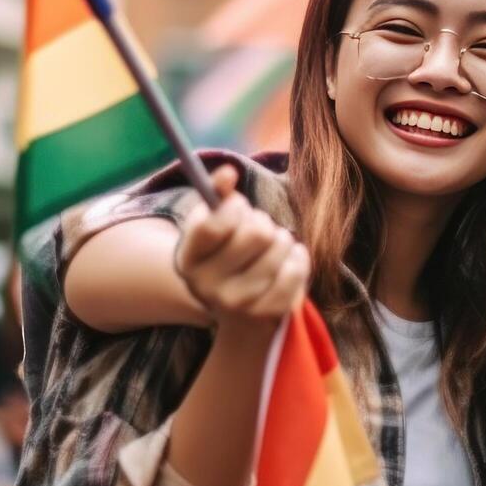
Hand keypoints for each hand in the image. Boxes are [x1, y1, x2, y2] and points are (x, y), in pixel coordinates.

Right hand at [176, 166, 310, 339]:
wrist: (235, 305)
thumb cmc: (225, 250)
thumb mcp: (213, 220)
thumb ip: (218, 191)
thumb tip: (228, 172)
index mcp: (188, 260)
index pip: (214, 226)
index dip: (235, 208)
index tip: (239, 207)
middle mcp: (206, 287)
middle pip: (256, 234)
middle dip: (262, 221)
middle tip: (258, 228)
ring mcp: (237, 304)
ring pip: (280, 247)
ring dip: (281, 238)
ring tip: (272, 245)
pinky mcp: (267, 313)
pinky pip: (297, 270)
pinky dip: (298, 257)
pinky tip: (288, 258)